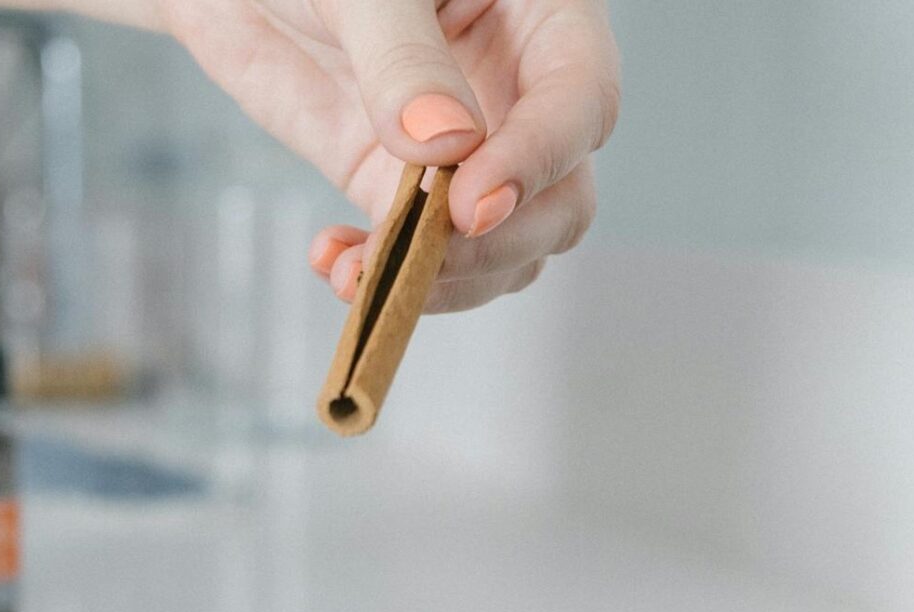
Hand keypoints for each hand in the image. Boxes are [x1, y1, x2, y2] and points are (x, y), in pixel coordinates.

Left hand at [161, 0, 620, 311]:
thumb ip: (401, 56)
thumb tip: (448, 146)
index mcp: (538, 16)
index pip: (580, 102)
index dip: (538, 162)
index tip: (473, 206)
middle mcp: (512, 91)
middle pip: (559, 199)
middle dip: (495, 245)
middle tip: (423, 258)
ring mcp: (455, 150)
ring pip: (498, 249)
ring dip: (438, 282)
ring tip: (357, 272)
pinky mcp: (388, 184)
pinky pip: (414, 256)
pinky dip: (380, 275)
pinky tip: (333, 262)